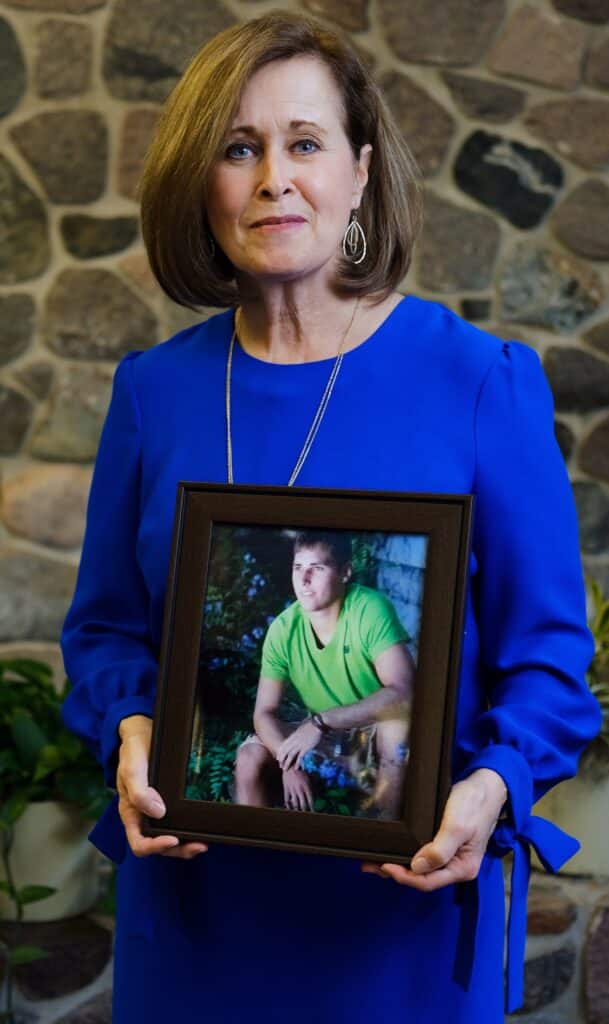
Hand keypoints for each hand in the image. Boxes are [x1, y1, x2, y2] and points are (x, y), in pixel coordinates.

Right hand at [117, 715, 207, 858]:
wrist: (142, 731)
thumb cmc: (133, 750)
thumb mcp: (132, 768)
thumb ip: (139, 791)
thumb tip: (158, 812)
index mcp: (131, 812)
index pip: (139, 843)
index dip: (155, 847)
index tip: (172, 839)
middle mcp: (143, 816)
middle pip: (158, 845)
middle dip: (178, 849)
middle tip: (199, 845)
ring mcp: (156, 810)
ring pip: (170, 837)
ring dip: (185, 844)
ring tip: (203, 843)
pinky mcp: (168, 801)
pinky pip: (176, 822)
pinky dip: (188, 830)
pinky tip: (200, 827)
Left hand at [276, 719, 321, 770]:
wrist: (317, 725)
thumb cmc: (310, 725)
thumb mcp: (300, 729)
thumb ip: (296, 734)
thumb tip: (295, 737)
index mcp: (292, 736)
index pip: (283, 745)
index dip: (280, 753)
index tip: (277, 758)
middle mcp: (294, 741)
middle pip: (285, 751)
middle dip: (281, 759)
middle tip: (280, 765)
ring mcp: (300, 744)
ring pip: (290, 755)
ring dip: (287, 763)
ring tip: (285, 769)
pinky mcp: (306, 748)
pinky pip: (300, 757)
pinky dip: (297, 763)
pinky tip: (295, 768)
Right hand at [282, 767, 314, 810]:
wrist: (290, 765)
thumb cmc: (302, 771)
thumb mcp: (310, 778)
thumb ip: (314, 786)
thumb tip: (318, 794)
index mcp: (307, 787)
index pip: (310, 801)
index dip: (312, 808)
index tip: (314, 813)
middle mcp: (300, 790)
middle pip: (303, 805)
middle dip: (306, 812)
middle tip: (307, 816)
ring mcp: (292, 790)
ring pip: (295, 804)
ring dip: (297, 810)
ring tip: (299, 814)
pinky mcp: (286, 789)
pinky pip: (286, 800)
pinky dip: (288, 805)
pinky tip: (290, 808)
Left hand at [361, 768, 506, 888]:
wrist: (488, 785)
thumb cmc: (474, 804)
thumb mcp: (457, 826)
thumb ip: (440, 850)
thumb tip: (417, 867)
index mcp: (462, 868)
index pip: (427, 882)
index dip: (403, 876)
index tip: (384, 864)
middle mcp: (457, 867)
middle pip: (422, 878)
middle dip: (395, 873)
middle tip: (369, 864)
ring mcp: (452, 857)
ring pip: (421, 869)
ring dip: (399, 865)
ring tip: (374, 860)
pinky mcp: (446, 845)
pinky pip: (424, 856)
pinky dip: (407, 855)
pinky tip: (395, 850)